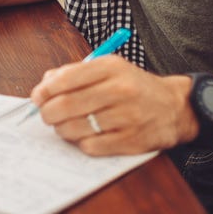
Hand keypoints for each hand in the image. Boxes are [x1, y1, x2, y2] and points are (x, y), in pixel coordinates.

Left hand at [30, 56, 197, 155]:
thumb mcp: (110, 69)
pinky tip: (86, 136)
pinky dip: (82, 143)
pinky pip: (92, 146)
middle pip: (68, 104)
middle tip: (46, 115)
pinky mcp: (131, 140)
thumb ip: (76, 73)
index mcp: (112, 67)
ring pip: (76, 127)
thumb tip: (44, 85)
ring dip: (62, 129)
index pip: (68, 78)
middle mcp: (120, 90)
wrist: (175, 107)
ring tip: (64, 126)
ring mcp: (127, 116)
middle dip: (48, 112)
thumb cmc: (134, 87)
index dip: (45, 90)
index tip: (38, 97)